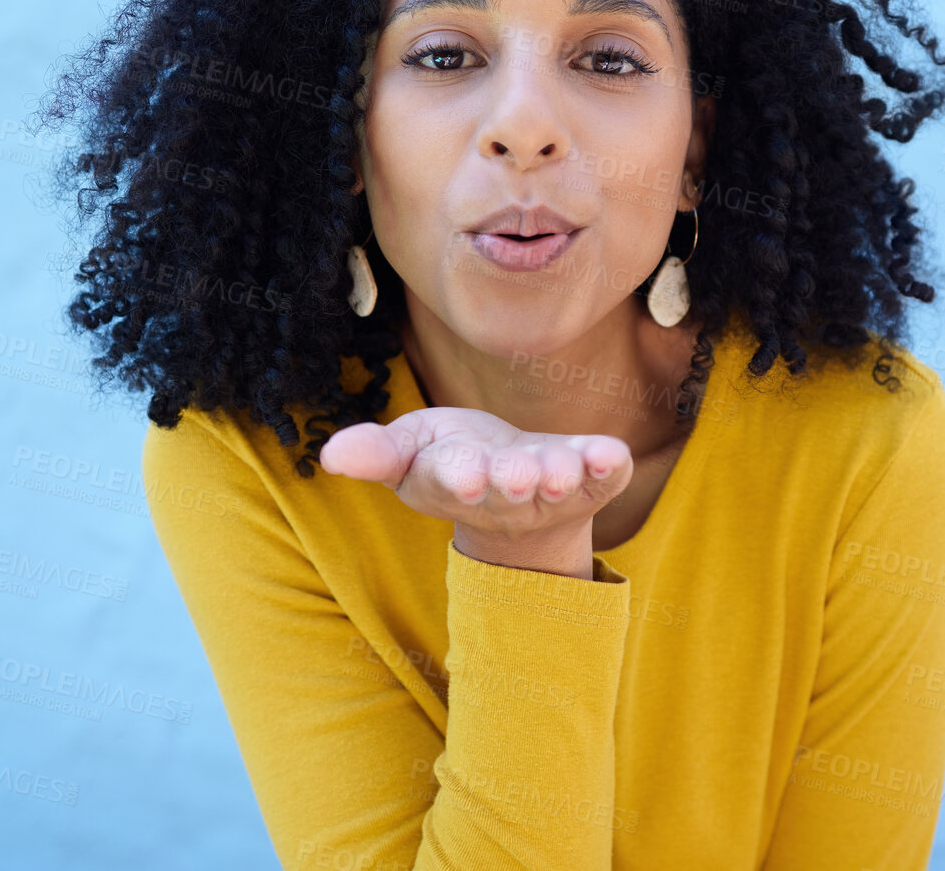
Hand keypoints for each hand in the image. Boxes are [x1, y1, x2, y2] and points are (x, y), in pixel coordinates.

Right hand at [318, 407, 634, 542]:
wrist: (519, 488)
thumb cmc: (455, 460)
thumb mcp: (411, 450)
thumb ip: (378, 451)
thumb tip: (331, 453)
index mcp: (454, 484)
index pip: (450, 481)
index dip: (458, 478)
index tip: (464, 477)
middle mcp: (505, 493)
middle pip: (507, 487)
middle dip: (511, 480)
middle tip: (515, 476)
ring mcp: (552, 489)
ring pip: (556, 485)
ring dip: (560, 476)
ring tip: (562, 471)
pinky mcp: (593, 479)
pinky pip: (604, 476)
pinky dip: (609, 465)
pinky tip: (613, 454)